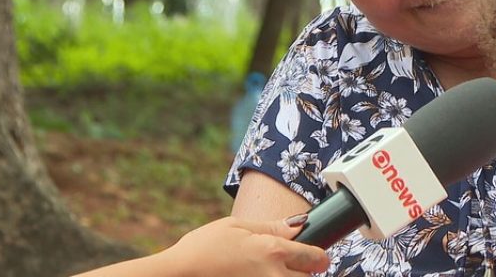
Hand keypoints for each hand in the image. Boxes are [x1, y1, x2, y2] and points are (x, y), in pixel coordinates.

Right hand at [161, 216, 329, 276]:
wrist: (177, 274)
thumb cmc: (203, 249)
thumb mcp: (237, 226)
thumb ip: (271, 227)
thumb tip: (298, 224)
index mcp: (273, 251)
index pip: (313, 257)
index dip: (318, 256)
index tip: (318, 256)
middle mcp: (273, 276)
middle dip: (305, 271)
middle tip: (292, 265)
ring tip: (270, 270)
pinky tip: (257, 276)